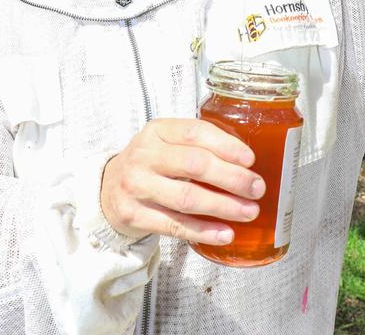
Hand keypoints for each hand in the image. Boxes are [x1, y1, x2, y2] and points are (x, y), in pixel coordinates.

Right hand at [99, 118, 263, 244]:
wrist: (108, 189)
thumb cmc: (151, 165)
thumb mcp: (167, 143)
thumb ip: (198, 146)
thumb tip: (246, 163)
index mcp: (156, 131)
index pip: (194, 132)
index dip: (226, 146)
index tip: (250, 159)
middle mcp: (143, 155)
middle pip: (194, 165)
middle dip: (231, 178)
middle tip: (256, 188)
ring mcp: (136, 186)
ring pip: (186, 198)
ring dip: (223, 206)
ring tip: (249, 211)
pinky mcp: (134, 215)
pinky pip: (175, 226)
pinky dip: (204, 231)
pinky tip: (226, 233)